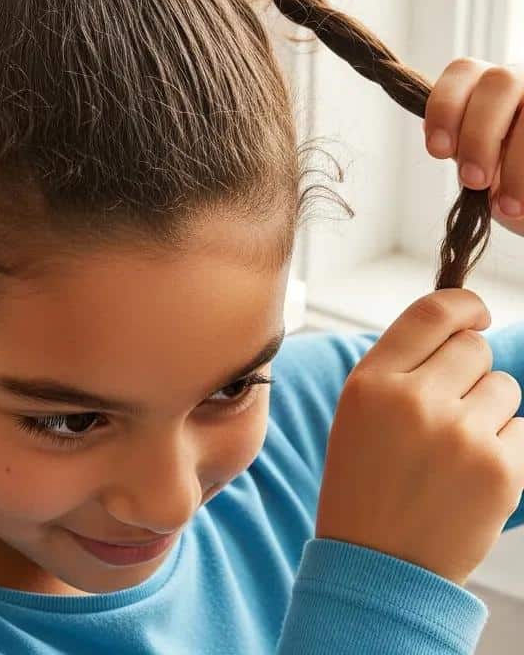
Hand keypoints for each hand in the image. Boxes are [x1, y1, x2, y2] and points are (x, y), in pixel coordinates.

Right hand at [317, 289, 523, 585]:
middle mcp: (414, 399)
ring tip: (458, 447)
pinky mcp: (500, 470)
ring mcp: (460, 434)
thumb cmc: (366, 480)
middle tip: (449, 410)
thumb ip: (400, 367)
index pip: (432, 313)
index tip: (476, 316)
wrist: (379, 561)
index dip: (464, 306)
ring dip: (491, 410)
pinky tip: (475, 472)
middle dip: (470, 372)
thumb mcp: (358, 411)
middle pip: (474, 349)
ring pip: (504, 388)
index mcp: (371, 381)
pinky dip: (508, 446)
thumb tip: (463, 331)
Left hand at [423, 57, 523, 235]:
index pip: (463, 71)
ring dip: (517, 162)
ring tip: (508, 205)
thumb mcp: (480, 164)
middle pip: (500, 82)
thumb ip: (461, 146)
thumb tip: (439, 138)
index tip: (438, 151)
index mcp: (489, 85)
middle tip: (473, 180)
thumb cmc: (508, 181)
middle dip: (480, 134)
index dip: (445, 107)